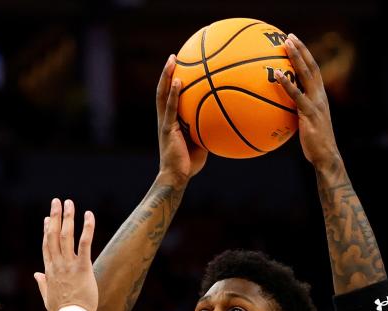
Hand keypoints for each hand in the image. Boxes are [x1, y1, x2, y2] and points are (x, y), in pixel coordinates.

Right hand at [34, 197, 97, 310]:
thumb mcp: (47, 298)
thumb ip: (42, 284)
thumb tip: (36, 274)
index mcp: (49, 270)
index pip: (47, 245)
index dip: (47, 230)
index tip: (48, 218)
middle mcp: (57, 264)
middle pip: (53, 235)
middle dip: (55, 216)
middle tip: (57, 201)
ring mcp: (69, 264)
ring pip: (66, 235)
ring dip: (68, 217)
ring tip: (69, 202)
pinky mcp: (82, 267)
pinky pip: (84, 243)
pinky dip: (87, 228)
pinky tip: (89, 215)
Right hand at [157, 55, 207, 181]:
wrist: (176, 177)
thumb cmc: (189, 163)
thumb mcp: (202, 142)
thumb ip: (207, 128)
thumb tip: (225, 119)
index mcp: (171, 121)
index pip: (169, 97)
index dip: (171, 82)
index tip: (178, 67)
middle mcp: (165, 118)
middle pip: (163, 90)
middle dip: (167, 73)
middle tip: (173, 56)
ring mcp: (165, 122)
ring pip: (163, 94)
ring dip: (166, 76)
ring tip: (172, 60)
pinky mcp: (167, 129)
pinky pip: (171, 108)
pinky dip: (174, 94)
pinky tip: (178, 81)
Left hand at [272, 34, 338, 165]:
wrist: (326, 156)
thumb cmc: (314, 144)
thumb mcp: (306, 124)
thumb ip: (297, 113)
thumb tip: (281, 110)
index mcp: (320, 97)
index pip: (314, 71)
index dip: (305, 56)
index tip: (296, 43)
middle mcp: (320, 96)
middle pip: (312, 67)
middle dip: (301, 50)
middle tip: (289, 36)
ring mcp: (316, 103)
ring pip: (306, 75)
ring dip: (296, 58)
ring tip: (285, 45)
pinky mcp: (309, 113)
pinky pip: (296, 95)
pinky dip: (287, 83)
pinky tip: (276, 74)